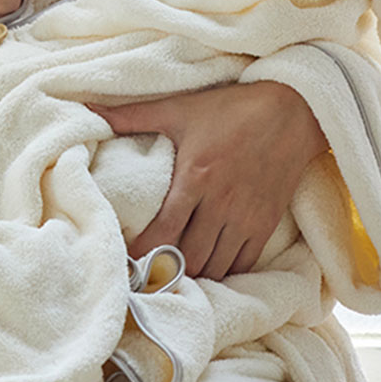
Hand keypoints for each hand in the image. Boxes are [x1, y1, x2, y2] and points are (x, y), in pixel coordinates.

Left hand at [89, 82, 327, 280]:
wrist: (293, 111)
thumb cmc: (231, 109)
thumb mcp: (178, 108)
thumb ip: (130, 115)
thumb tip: (87, 108)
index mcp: (195, 178)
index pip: (163, 232)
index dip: (143, 254)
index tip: (127, 261)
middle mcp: (221, 203)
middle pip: (190, 258)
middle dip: (167, 269)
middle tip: (148, 273)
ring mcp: (247, 216)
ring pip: (217, 266)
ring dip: (195, 273)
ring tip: (176, 271)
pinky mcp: (267, 222)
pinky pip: (244, 263)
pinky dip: (225, 270)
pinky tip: (209, 264)